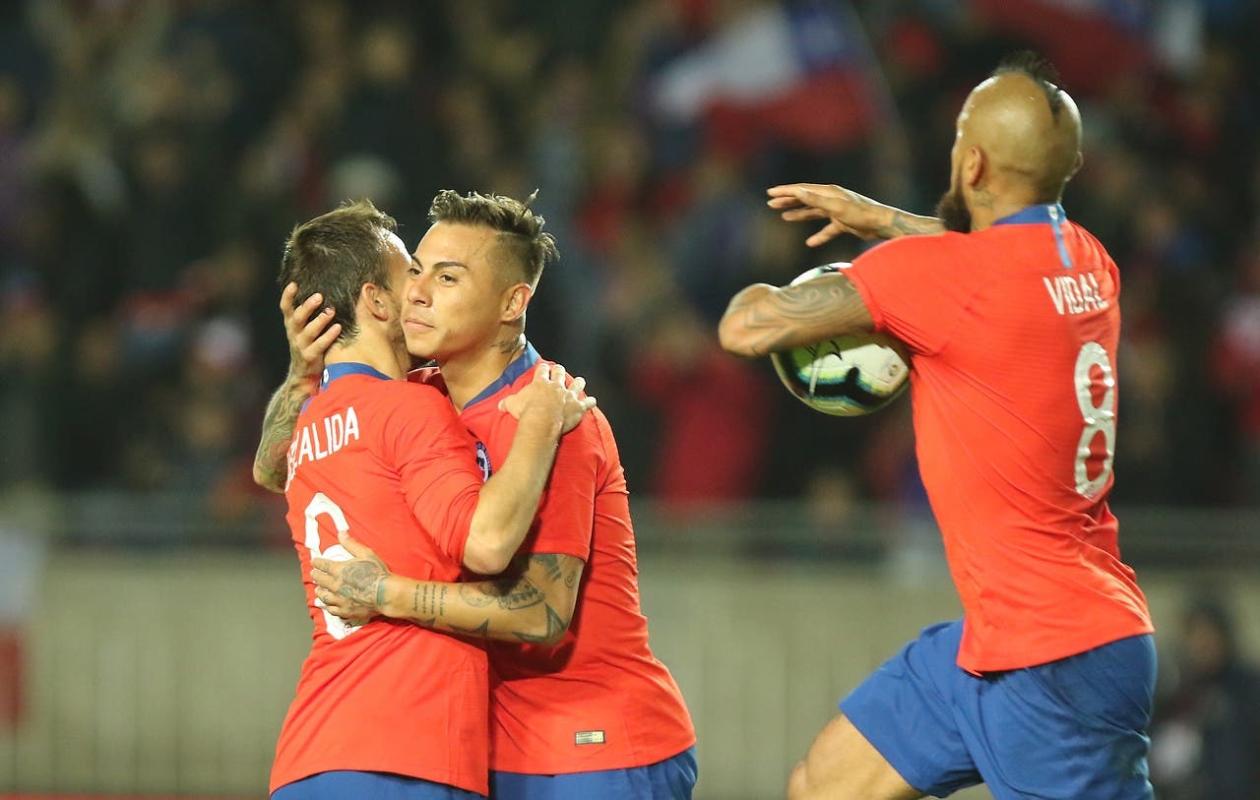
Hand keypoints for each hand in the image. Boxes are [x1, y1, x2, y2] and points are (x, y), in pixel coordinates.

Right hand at [281, 282, 341, 380]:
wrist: (304, 374)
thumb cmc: (309, 345)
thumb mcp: (305, 328)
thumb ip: (309, 313)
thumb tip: (324, 292)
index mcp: (292, 324)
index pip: (286, 308)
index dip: (287, 296)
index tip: (293, 284)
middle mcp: (294, 333)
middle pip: (297, 318)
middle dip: (307, 306)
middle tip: (319, 296)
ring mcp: (301, 346)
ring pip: (309, 331)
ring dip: (320, 320)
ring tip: (331, 311)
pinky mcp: (310, 356)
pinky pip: (320, 345)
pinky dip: (329, 336)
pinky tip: (338, 327)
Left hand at [311, 531, 388, 623]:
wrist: (385, 594)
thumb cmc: (377, 574)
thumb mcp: (366, 554)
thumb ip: (351, 544)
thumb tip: (341, 533)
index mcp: (339, 570)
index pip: (322, 565)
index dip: (317, 562)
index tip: (315, 562)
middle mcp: (335, 585)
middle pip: (320, 581)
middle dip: (316, 576)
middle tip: (314, 575)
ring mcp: (339, 600)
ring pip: (323, 596)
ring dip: (320, 592)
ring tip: (319, 590)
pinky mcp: (345, 611)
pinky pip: (332, 610)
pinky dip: (329, 606)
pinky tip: (329, 605)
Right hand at [498, 363, 597, 432]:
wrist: (542, 421)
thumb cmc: (526, 412)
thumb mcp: (512, 404)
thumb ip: (507, 403)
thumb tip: (499, 405)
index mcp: (541, 382)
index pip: (542, 370)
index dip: (543, 368)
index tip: (543, 367)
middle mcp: (556, 386)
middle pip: (560, 373)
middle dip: (560, 370)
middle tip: (559, 370)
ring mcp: (569, 395)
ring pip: (577, 384)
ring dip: (578, 382)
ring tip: (580, 381)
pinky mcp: (578, 407)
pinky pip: (587, 403)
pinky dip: (590, 402)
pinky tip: (593, 401)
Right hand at [766, 183, 894, 245]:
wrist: (881, 224)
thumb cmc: (860, 213)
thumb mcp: (835, 206)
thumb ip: (816, 200)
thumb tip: (798, 192)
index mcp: (828, 192)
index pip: (802, 190)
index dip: (785, 191)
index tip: (770, 193)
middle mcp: (831, 199)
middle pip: (805, 199)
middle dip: (788, 201)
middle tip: (772, 203)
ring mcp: (837, 211)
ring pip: (813, 213)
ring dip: (799, 214)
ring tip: (784, 217)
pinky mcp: (843, 223)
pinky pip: (826, 230)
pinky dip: (818, 236)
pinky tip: (810, 243)